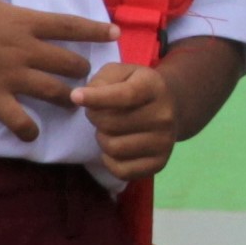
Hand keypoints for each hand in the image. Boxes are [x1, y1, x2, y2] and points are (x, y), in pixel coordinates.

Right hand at [0, 0, 116, 143]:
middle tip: (83, 73)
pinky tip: (33, 133)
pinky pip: (20, 120)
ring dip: (69, 98)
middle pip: (70, 63)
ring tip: (73, 101)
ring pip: (55, 92)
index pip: (70, 25)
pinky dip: (30, 130)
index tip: (115, 33)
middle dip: (82, 70)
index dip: (95, 30)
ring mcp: (11, 76)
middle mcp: (24, 49)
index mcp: (23, 21)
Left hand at [73, 59, 179, 178]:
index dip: (97, 98)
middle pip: (112, 124)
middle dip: (95, 118)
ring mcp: (164, 142)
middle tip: (98, 114)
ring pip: (114, 148)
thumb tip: (82, 98)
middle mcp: (163, 116)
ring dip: (102, 139)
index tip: (75, 97)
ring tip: (108, 130)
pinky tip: (113, 149)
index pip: (124, 96)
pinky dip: (109, 161)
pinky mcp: (159, 163)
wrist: (170, 107)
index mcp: (154, 87)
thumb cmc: (136, 86)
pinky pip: (122, 171)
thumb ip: (101, 80)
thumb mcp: (120, 73)